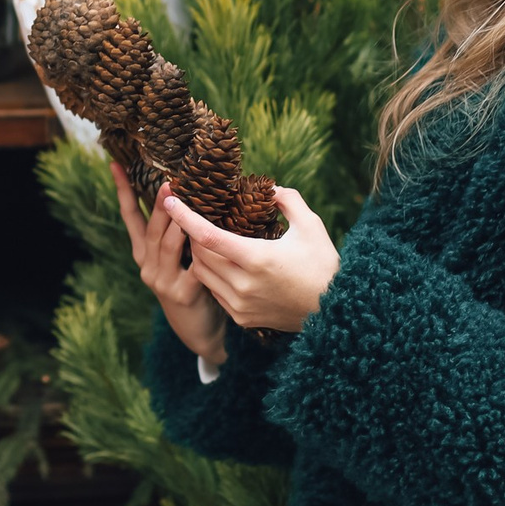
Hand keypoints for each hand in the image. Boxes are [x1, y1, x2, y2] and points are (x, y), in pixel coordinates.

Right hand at [111, 162, 228, 367]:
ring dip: (176, 223)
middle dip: (158, 204)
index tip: (116, 164)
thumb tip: (186, 191)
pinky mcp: (181, 295)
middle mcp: (148, 265)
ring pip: (167, 245)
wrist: (197, 331)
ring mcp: (162, 281)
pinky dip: (199, 253)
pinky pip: (192, 268)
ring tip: (185, 203)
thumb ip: (177, 231)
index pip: (130, 217)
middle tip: (167, 182)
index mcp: (144, 253)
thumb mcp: (177, 258)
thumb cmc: (192, 285)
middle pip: (150, 229)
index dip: (123, 191)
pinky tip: (207, 239)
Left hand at [164, 185, 338, 335]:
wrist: (334, 312)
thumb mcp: (311, 226)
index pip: (208, 237)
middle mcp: (243, 284)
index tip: (170, 200)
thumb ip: (288, 200)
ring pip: (203, 274)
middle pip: (200, 254)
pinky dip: (211, 274)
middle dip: (192, 234)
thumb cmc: (323, 265)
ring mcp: (240, 304)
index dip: (185, 217)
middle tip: (196, 217)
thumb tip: (269, 188)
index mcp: (257, 259)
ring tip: (206, 239)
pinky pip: (214, 291)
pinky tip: (221, 263)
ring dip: (199, 255)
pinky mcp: (241, 317)